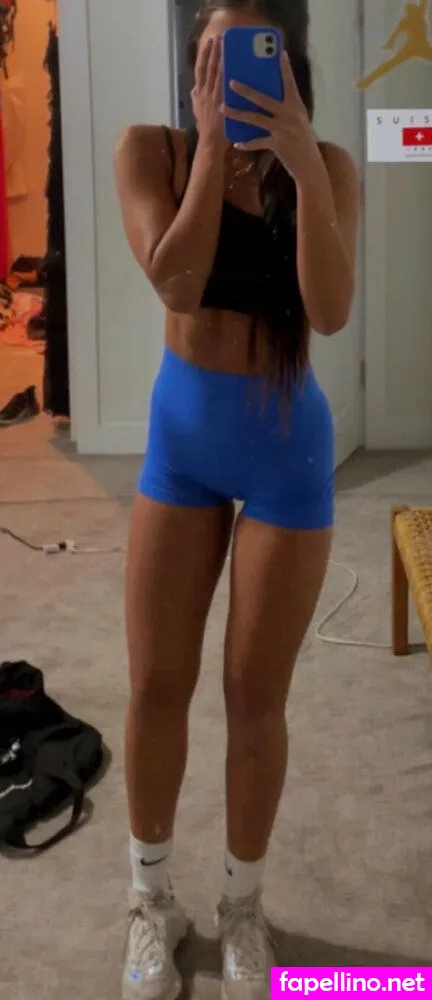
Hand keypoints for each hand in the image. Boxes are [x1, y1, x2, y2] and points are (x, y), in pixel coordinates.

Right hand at [191, 36, 226, 152]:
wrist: (210, 143)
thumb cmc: (206, 128)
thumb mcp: (197, 111)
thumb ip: (196, 98)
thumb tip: (194, 87)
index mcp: (198, 93)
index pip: (199, 70)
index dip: (202, 55)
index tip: (207, 43)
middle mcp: (203, 93)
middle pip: (206, 68)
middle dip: (211, 52)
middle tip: (217, 37)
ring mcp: (212, 98)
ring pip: (214, 74)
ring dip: (218, 58)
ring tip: (224, 45)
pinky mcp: (220, 104)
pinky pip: (222, 87)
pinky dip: (224, 75)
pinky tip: (228, 65)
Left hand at [223, 51, 317, 179]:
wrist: (310, 166)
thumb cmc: (303, 142)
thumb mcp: (299, 121)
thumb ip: (288, 109)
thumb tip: (271, 97)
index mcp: (296, 106)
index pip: (290, 83)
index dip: (285, 69)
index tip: (279, 53)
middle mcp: (290, 115)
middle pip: (264, 99)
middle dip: (246, 90)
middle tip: (231, 82)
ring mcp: (283, 129)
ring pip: (256, 119)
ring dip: (238, 113)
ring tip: (224, 108)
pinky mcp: (277, 144)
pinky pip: (257, 142)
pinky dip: (246, 143)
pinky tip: (236, 143)